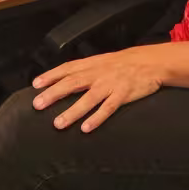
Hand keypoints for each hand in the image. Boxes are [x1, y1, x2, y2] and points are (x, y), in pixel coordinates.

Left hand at [30, 46, 164, 131]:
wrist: (152, 62)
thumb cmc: (125, 63)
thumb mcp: (103, 61)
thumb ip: (84, 70)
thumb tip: (63, 80)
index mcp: (92, 64)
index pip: (67, 68)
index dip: (51, 76)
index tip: (35, 85)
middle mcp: (99, 73)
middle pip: (73, 83)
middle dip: (54, 93)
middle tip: (38, 104)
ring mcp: (111, 84)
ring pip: (89, 98)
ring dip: (72, 111)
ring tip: (58, 123)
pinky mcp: (124, 94)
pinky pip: (108, 107)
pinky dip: (97, 118)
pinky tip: (86, 128)